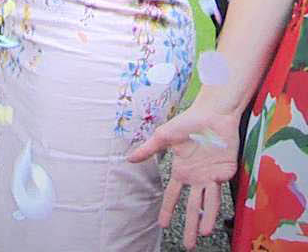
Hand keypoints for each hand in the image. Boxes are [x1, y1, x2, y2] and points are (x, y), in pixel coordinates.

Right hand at [129, 102, 238, 248]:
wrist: (213, 115)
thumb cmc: (187, 122)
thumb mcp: (164, 136)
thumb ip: (148, 149)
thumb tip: (128, 159)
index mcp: (181, 171)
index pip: (173, 195)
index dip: (168, 211)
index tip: (162, 225)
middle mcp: (196, 178)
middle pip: (192, 207)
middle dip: (189, 226)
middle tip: (187, 245)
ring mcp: (211, 176)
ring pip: (208, 204)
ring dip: (205, 220)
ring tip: (201, 235)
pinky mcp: (225, 172)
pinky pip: (220, 192)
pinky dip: (218, 206)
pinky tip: (213, 218)